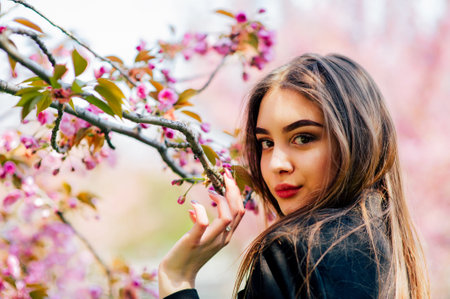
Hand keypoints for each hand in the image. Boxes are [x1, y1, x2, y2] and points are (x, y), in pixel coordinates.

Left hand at [158, 169, 244, 297]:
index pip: (240, 211)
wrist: (177, 275)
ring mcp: (210, 240)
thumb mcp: (199, 237)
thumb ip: (201, 223)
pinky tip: (194, 205)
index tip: (228, 178)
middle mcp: (223, 238)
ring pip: (227, 217)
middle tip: (225, 175)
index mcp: (226, 235)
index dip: (237, 193)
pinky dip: (200, 210)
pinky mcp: (195, 241)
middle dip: (233, 190)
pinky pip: (203, 223)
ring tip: (211, 190)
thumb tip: (195, 208)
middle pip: (238, 211)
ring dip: (221, 199)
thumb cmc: (187, 254)